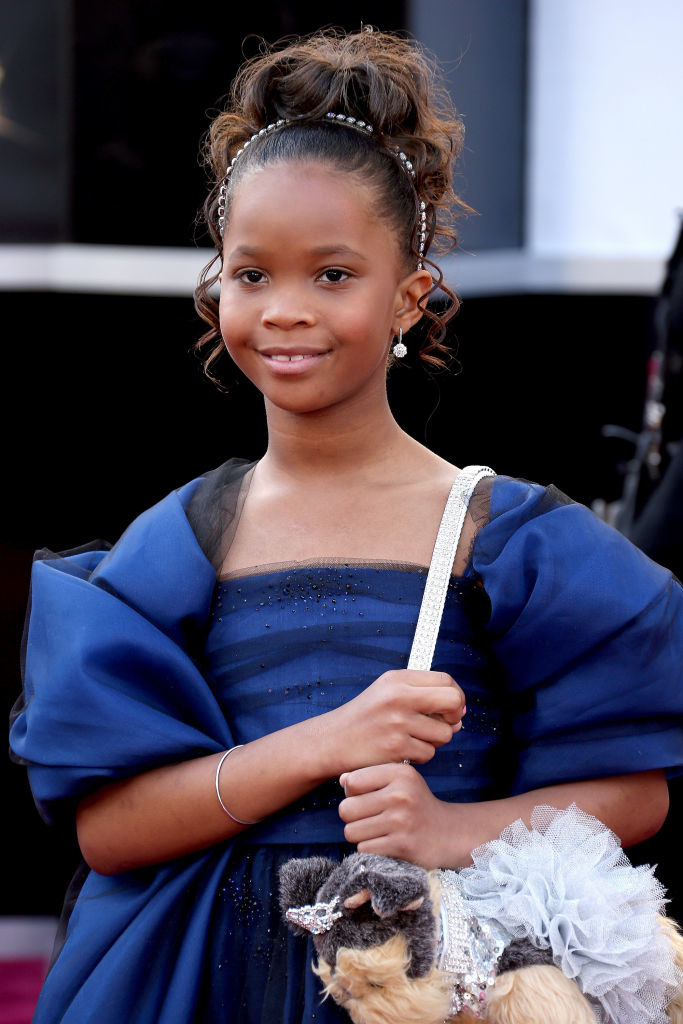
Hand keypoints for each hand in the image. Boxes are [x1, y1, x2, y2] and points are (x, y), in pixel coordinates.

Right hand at [323, 669, 464, 774]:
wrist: (333, 741)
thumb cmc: (365, 718)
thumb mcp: (387, 692)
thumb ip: (423, 696)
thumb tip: (460, 715)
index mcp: (397, 679)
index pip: (446, 680)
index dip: (456, 695)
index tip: (451, 708)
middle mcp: (398, 697)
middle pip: (453, 701)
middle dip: (455, 716)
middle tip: (446, 724)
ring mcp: (398, 722)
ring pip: (444, 733)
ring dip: (435, 741)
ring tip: (415, 739)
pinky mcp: (396, 747)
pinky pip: (428, 754)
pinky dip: (420, 756)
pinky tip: (403, 750)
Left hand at [338, 762, 451, 867]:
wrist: (448, 833)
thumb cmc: (416, 803)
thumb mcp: (401, 780)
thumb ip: (371, 776)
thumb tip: (342, 780)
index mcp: (400, 774)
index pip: (352, 782)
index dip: (352, 793)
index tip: (365, 797)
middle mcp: (400, 795)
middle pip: (346, 809)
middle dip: (352, 817)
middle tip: (369, 817)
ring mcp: (401, 822)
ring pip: (351, 831)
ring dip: (360, 835)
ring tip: (377, 830)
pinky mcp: (401, 846)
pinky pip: (364, 849)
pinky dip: (370, 848)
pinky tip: (385, 843)